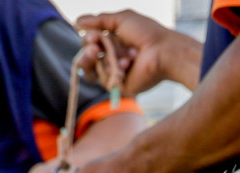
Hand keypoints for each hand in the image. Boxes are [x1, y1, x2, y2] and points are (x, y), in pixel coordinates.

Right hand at [76, 10, 197, 95]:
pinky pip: (103, 79)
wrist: (163, 51)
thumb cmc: (147, 33)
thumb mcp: (120, 19)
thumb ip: (99, 20)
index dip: (87, 40)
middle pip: (87, 58)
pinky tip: (127, 63)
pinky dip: (112, 68)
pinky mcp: (120, 86)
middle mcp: (113, 58)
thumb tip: (76, 21)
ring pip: (91, 70)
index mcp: (114, 43)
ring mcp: (116, 74)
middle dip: (87, 50)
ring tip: (101, 51)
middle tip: (94, 46)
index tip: (93, 35)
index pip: (90, 43)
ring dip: (95, 59)